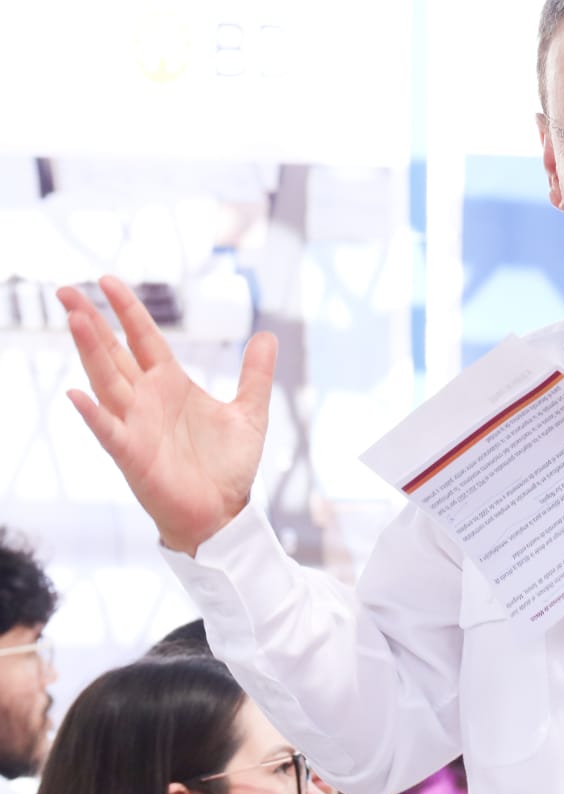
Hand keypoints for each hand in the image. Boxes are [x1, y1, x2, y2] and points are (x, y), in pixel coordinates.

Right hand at [57, 276, 277, 554]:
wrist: (225, 512)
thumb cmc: (228, 466)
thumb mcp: (249, 412)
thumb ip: (255, 374)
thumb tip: (268, 336)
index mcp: (172, 384)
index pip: (143, 338)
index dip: (127, 310)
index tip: (106, 281)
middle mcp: (147, 399)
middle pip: (113, 353)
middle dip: (90, 321)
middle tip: (65, 290)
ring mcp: (136, 425)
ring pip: (107, 381)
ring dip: (90, 352)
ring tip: (74, 320)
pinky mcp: (134, 455)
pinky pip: (109, 431)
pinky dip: (93, 414)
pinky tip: (76, 394)